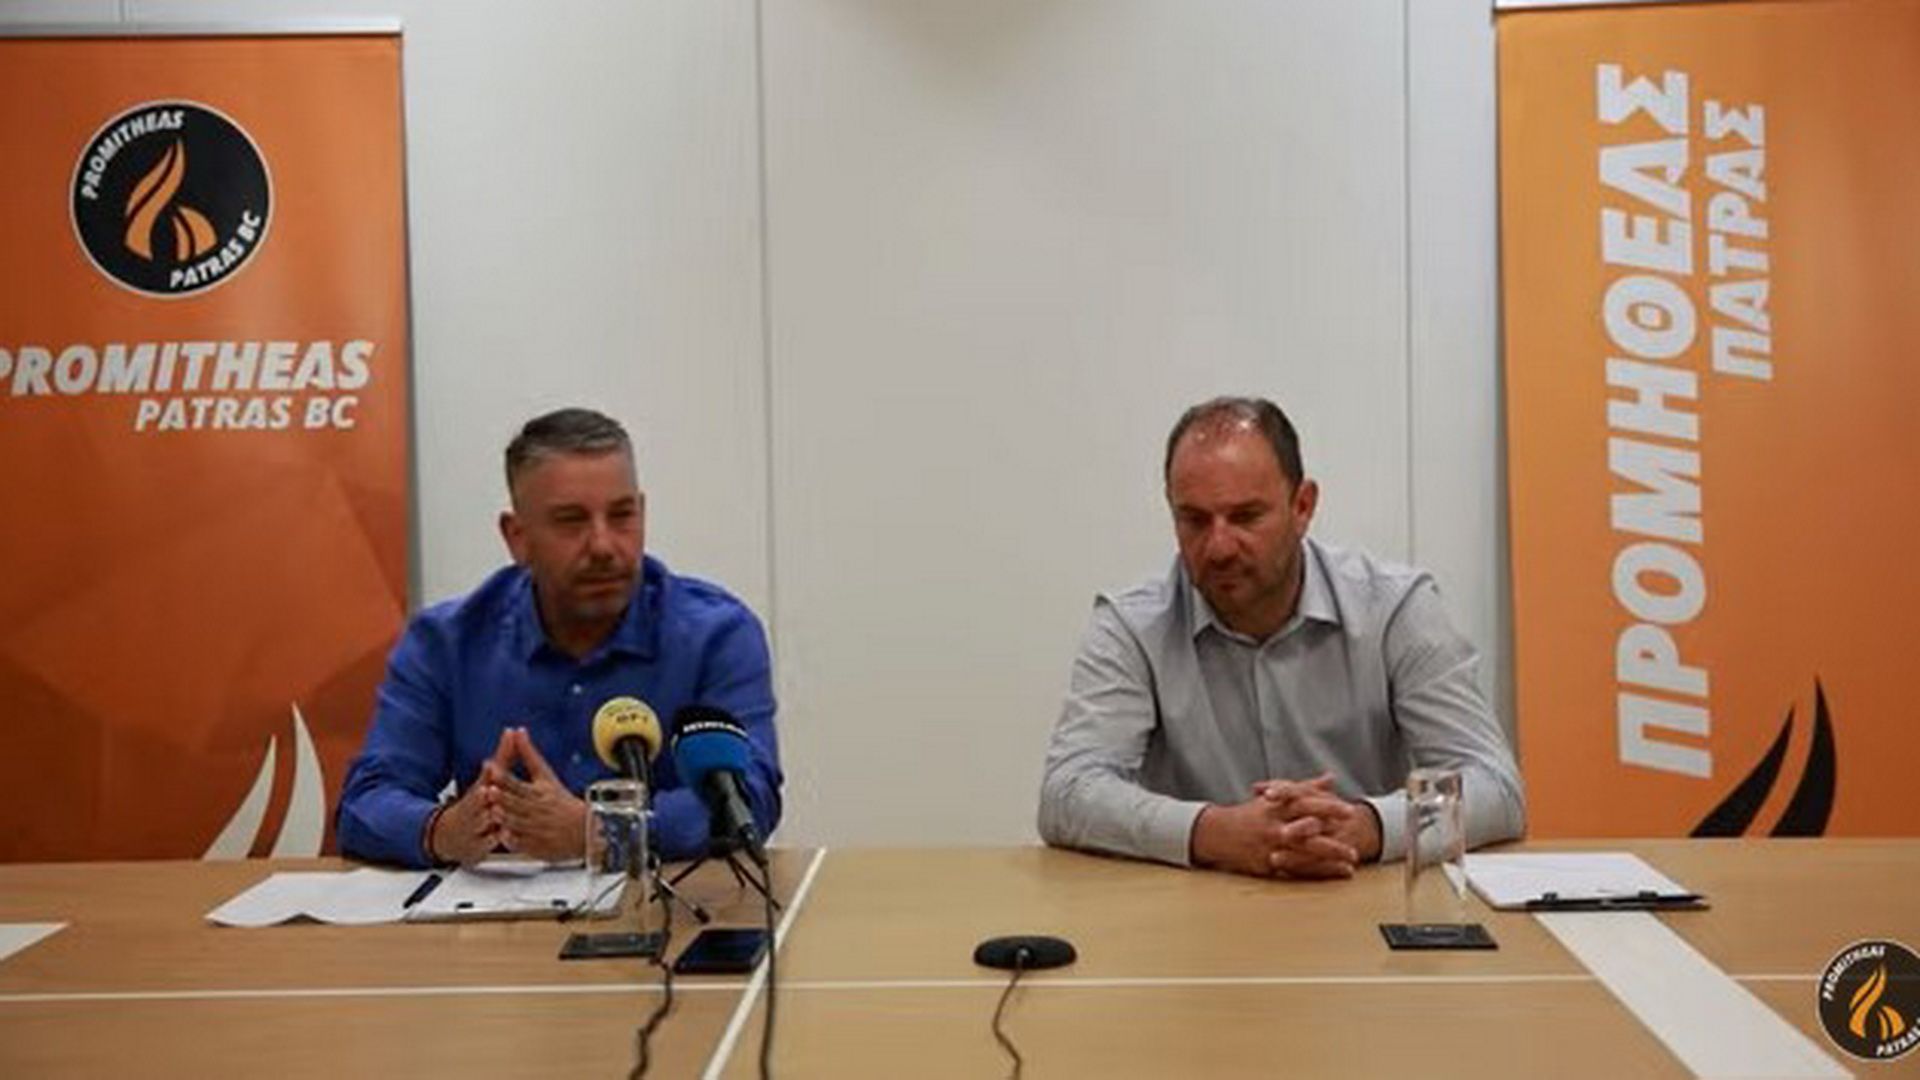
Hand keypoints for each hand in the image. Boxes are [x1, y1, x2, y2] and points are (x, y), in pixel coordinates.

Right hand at [427, 729, 512, 864]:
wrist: (449, 835)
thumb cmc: (474, 803)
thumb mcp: (487, 779)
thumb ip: (503, 757)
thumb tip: (512, 731)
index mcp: (478, 790)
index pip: (483, 779)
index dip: (487, 775)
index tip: (490, 767)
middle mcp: (474, 808)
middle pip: (478, 801)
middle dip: (483, 797)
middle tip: (487, 792)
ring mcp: (475, 826)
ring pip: (482, 822)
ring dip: (488, 818)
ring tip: (494, 814)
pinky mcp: (478, 844)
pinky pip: (486, 842)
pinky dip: (492, 840)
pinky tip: (501, 837)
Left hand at [486, 727, 586, 861]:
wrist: (584, 829)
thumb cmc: (561, 800)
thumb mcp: (546, 776)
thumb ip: (528, 754)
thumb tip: (518, 731)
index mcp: (540, 791)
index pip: (518, 782)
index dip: (503, 776)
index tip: (491, 768)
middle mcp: (537, 809)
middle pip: (516, 802)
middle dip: (503, 797)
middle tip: (489, 790)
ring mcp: (536, 828)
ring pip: (518, 822)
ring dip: (505, 817)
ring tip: (493, 811)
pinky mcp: (536, 846)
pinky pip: (523, 843)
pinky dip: (513, 840)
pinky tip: (503, 836)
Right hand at [1190, 775, 1361, 879]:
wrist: (1217, 834)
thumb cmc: (1250, 814)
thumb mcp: (1275, 796)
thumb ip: (1305, 787)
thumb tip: (1330, 778)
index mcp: (1276, 806)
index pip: (1305, 803)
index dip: (1327, 807)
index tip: (1349, 811)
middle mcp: (1273, 825)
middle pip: (1306, 827)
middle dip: (1331, 832)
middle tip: (1353, 836)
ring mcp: (1270, 845)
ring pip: (1303, 851)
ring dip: (1328, 855)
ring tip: (1351, 860)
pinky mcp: (1267, 864)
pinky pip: (1296, 870)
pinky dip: (1318, 872)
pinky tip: (1337, 873)